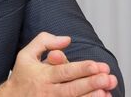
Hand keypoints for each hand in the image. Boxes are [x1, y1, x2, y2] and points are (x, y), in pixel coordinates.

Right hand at [0, 32, 117, 96]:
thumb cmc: (23, 75)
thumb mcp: (26, 54)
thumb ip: (45, 41)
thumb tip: (67, 39)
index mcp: (42, 75)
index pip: (64, 72)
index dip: (81, 69)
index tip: (97, 66)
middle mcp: (48, 91)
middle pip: (72, 89)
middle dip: (91, 84)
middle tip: (108, 78)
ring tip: (107, 92)